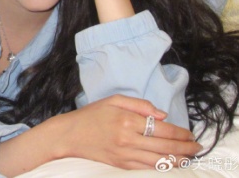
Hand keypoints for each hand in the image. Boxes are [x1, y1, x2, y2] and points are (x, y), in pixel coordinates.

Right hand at [55, 95, 200, 169]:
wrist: (71, 134)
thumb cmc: (92, 114)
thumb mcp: (114, 100)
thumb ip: (139, 105)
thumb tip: (162, 115)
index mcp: (127, 120)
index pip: (162, 129)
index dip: (180, 133)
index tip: (190, 133)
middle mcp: (128, 139)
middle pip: (165, 147)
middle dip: (185, 148)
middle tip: (197, 147)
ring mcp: (125, 155)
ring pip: (159, 161)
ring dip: (179, 160)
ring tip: (190, 157)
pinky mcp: (121, 166)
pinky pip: (147, 169)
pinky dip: (163, 168)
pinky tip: (172, 166)